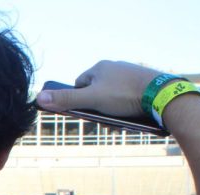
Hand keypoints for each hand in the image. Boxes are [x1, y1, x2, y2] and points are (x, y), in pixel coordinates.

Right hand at [36, 60, 161, 118]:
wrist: (161, 95)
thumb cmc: (124, 95)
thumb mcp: (91, 100)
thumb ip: (66, 99)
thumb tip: (38, 97)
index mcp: (99, 67)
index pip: (79, 84)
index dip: (78, 100)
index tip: (84, 112)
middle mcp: (114, 67)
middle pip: (96, 92)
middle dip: (97, 109)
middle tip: (104, 121)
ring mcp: (130, 74)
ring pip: (113, 97)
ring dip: (112, 112)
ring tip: (119, 122)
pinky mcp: (143, 83)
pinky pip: (128, 98)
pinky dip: (126, 109)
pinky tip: (131, 118)